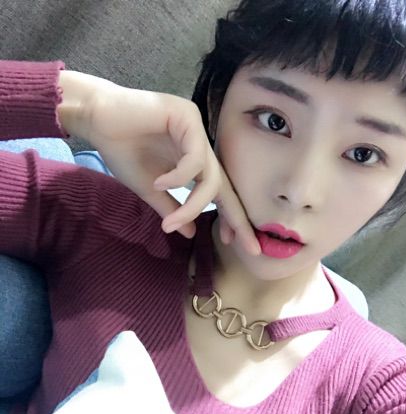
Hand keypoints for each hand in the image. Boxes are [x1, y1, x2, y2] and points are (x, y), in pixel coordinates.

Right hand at [58, 71, 260, 254]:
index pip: (218, 192)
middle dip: (237, 217)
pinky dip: (179, 177)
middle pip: (225, 185)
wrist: (97, 118)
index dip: (230, 217)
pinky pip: (195, 158)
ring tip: (170, 222)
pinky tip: (160, 182)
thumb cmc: (121, 150)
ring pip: (210, 176)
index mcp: (192, 162)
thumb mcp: (149, 189)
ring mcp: (196, 130)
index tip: (235, 243)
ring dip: (194, 204)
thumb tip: (190, 233)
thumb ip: (171, 208)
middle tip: (250, 246)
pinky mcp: (188, 116)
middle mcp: (200, 146)